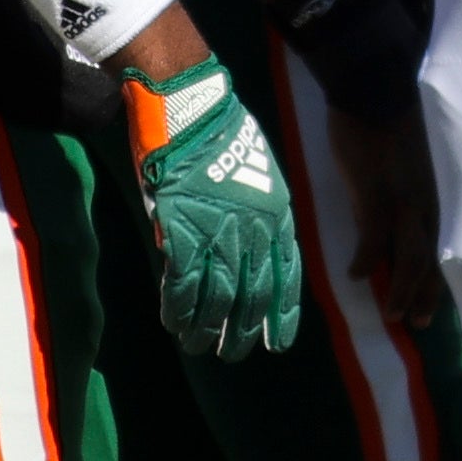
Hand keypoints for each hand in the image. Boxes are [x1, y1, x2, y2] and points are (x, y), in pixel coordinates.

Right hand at [131, 53, 307, 358]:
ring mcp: (220, 235)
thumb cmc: (223, 134)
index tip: (278, 342)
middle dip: (243, 332)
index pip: (287, 278)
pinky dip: (178, 307)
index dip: (282, 314)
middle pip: (253, 297)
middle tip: (232, 354)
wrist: (194, 106)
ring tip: (199, 347)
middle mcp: (256, 233)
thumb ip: (256, 217)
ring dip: (206, 328)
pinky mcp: (183, 232)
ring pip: (217, 299)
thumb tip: (239, 252)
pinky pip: (183, 284)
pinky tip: (174, 323)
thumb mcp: (258, 176)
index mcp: (279, 217)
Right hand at [254, 0, 444, 324]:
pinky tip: (358, 276)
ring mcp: (404, 196)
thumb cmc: (394, 106)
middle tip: (418, 320)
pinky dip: (368, 260)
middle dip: (428, 291)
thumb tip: (410, 183)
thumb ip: (418, 170)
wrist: (375, 79)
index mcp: (440, 184)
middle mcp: (429, 195)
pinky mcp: (375, 192)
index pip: (447, 235)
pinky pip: (374, 238)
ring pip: (412, 255)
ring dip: (404, 288)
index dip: (443, 268)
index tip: (440, 295)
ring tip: (394, 313)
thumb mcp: (418, 145)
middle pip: (434, 254)